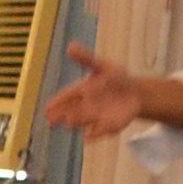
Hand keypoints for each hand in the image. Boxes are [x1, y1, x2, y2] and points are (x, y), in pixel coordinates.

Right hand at [42, 44, 160, 140]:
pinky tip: (87, 137)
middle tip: (51, 120)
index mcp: (82, 90)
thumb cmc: (115, 79)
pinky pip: (98, 131)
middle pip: (70, 111)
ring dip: (76, 121)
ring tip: (69, 122)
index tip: (47, 108)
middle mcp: (84, 106)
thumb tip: (70, 46)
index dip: (56, 102)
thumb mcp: (102, 66)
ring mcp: (94, 117)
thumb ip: (86, 59)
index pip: (66, 96)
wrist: (135, 93)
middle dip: (61, 115)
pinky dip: (93, 134)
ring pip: (82, 121)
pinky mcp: (106, 126)